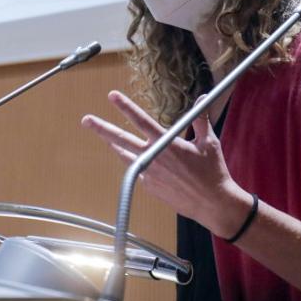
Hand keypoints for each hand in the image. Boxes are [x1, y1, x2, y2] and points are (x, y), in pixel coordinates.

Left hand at [81, 90, 250, 237]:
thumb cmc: (213, 172)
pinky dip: (135, 163)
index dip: (126, 107)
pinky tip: (136, 159)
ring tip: (104, 136)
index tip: (112, 96)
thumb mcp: (208, 142)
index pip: (142, 120)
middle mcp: (154, 157)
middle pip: (122, 140)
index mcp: (167, 144)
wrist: (212, 204)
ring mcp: (149, 173)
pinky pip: (137, 171)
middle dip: (102, 129)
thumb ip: (200, 120)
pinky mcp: (149, 187)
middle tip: (86, 120)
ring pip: (125, 156)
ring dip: (114, 145)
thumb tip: (203, 99)